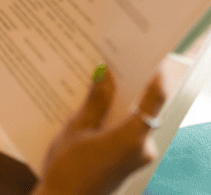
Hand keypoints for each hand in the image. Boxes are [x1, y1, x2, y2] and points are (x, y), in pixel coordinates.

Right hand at [33, 68, 166, 194]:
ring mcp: (138, 156)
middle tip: (115, 61)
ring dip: (120, 100)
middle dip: (130, 85)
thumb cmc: (67, 169)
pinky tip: (96, 106)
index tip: (151, 55)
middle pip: (144, 107)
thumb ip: (96, 101)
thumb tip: (105, 74)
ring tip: (101, 80)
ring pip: (135, 118)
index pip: (155, 99)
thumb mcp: (77, 129)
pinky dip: (116, 116)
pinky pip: (128, 130)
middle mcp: (142, 147)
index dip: (156, 74)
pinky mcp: (129, 161)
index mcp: (133, 137)